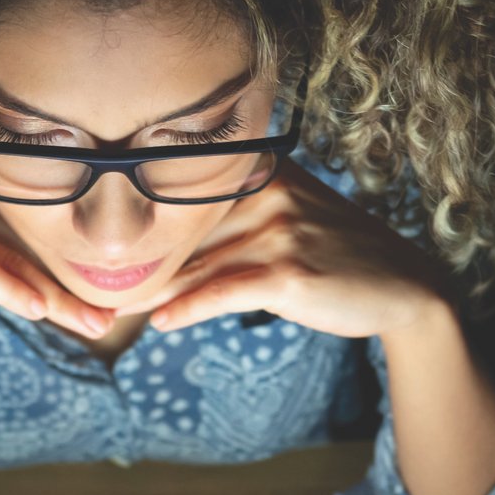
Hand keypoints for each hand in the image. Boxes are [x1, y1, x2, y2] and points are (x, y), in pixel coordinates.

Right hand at [0, 162, 116, 341]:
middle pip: (28, 235)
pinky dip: (12, 291)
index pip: (34, 215)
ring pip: (10, 256)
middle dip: (74, 281)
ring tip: (96, 325)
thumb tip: (93, 288)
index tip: (120, 284)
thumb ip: (20, 258)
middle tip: (117, 314)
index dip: (76, 253)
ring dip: (57, 297)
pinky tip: (41, 311)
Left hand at [112, 157, 452, 339]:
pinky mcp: (288, 273)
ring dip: (150, 292)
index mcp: (263, 171)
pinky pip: (222, 293)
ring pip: (196, 265)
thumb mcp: (286, 218)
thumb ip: (233, 215)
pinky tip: (160, 324)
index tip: (99, 246)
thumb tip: (168, 235)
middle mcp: (268, 193)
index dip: (143, 223)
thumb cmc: (334, 256)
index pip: (187, 195)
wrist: (403, 287)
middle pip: (185, 232)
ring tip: (111, 309)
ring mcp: (279, 231)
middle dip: (138, 261)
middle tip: (90, 283)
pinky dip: (187, 309)